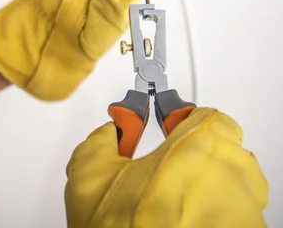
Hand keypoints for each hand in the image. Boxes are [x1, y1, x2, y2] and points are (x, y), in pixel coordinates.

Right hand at [65, 108, 268, 226]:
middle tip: (162, 169)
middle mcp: (232, 175)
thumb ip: (103, 139)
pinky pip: (233, 214)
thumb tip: (114, 131)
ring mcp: (245, 210)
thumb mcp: (89, 174)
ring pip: (229, 184)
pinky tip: (182, 222)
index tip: (167, 123)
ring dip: (204, 186)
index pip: (206, 116)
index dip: (181, 118)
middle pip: (220, 150)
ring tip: (170, 202)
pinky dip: (212, 214)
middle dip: (191, 156)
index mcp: (198, 146)